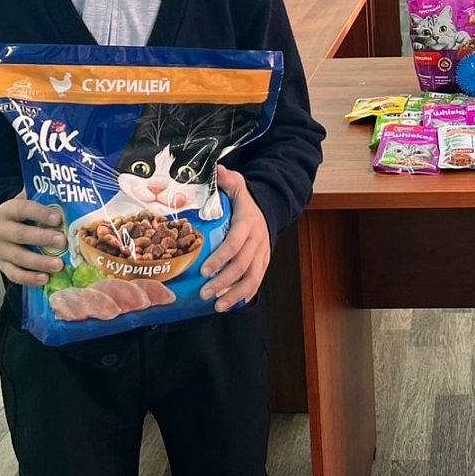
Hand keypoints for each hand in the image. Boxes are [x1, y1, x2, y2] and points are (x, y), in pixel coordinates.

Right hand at [0, 191, 66, 286]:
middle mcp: (1, 229)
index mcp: (9, 209)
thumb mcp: (41, 203)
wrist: (17, 229)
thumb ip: (53, 198)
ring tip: (58, 265)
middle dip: (41, 238)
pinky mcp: (4, 265)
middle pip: (18, 234)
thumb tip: (82, 195)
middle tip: (62, 242)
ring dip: (38, 262)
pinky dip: (29, 278)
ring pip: (17, 256)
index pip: (22, 208)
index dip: (39, 213)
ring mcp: (1, 249)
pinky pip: (14, 274)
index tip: (58, 218)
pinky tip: (45, 278)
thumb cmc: (36, 215)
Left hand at [199, 166, 270, 311]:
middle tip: (204, 293)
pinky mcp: (264, 262)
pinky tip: (230, 305)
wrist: (270, 207)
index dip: (221, 258)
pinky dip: (245, 295)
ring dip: (235, 294)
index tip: (204, 270)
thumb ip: (226, 179)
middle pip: (242, 265)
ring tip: (217, 306)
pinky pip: (257, 281)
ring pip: (252, 278)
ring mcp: (262, 253)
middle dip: (223, 281)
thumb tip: (216, 169)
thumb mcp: (238, 185)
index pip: (235, 243)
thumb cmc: (246, 200)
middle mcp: (257, 240)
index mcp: (247, 223)